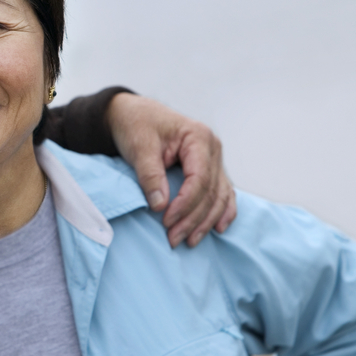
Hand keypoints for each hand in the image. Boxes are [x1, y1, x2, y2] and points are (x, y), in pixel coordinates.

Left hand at [105, 93, 235, 247]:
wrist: (133, 113)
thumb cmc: (136, 125)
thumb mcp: (139, 147)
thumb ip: (150, 175)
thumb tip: (160, 205)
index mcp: (198, 137)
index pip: (199, 179)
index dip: (185, 204)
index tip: (166, 222)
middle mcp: (212, 148)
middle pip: (211, 191)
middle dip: (193, 219)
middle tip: (174, 239)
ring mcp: (213, 158)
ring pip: (219, 196)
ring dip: (206, 221)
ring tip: (190, 241)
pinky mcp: (208, 167)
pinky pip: (222, 192)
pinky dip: (221, 211)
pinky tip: (218, 228)